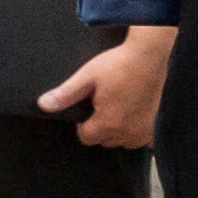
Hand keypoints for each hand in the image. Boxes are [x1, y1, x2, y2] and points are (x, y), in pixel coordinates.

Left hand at [40, 22, 172, 148]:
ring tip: (119, 105)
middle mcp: (127, 133)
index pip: (86, 137)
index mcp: (107, 123)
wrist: (150, 56)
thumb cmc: (118, 64)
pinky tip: (134, 112)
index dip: (84, 123)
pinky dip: (135, 130)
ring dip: (118, 129)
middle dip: (100, 126)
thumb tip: (42, 105)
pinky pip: (140, 140)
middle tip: (104, 102)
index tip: (90, 106)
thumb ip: (65, 94)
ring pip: (122, 141)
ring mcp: (143, 132)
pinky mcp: (155, 128)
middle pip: (104, 140)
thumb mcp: (87, 76)